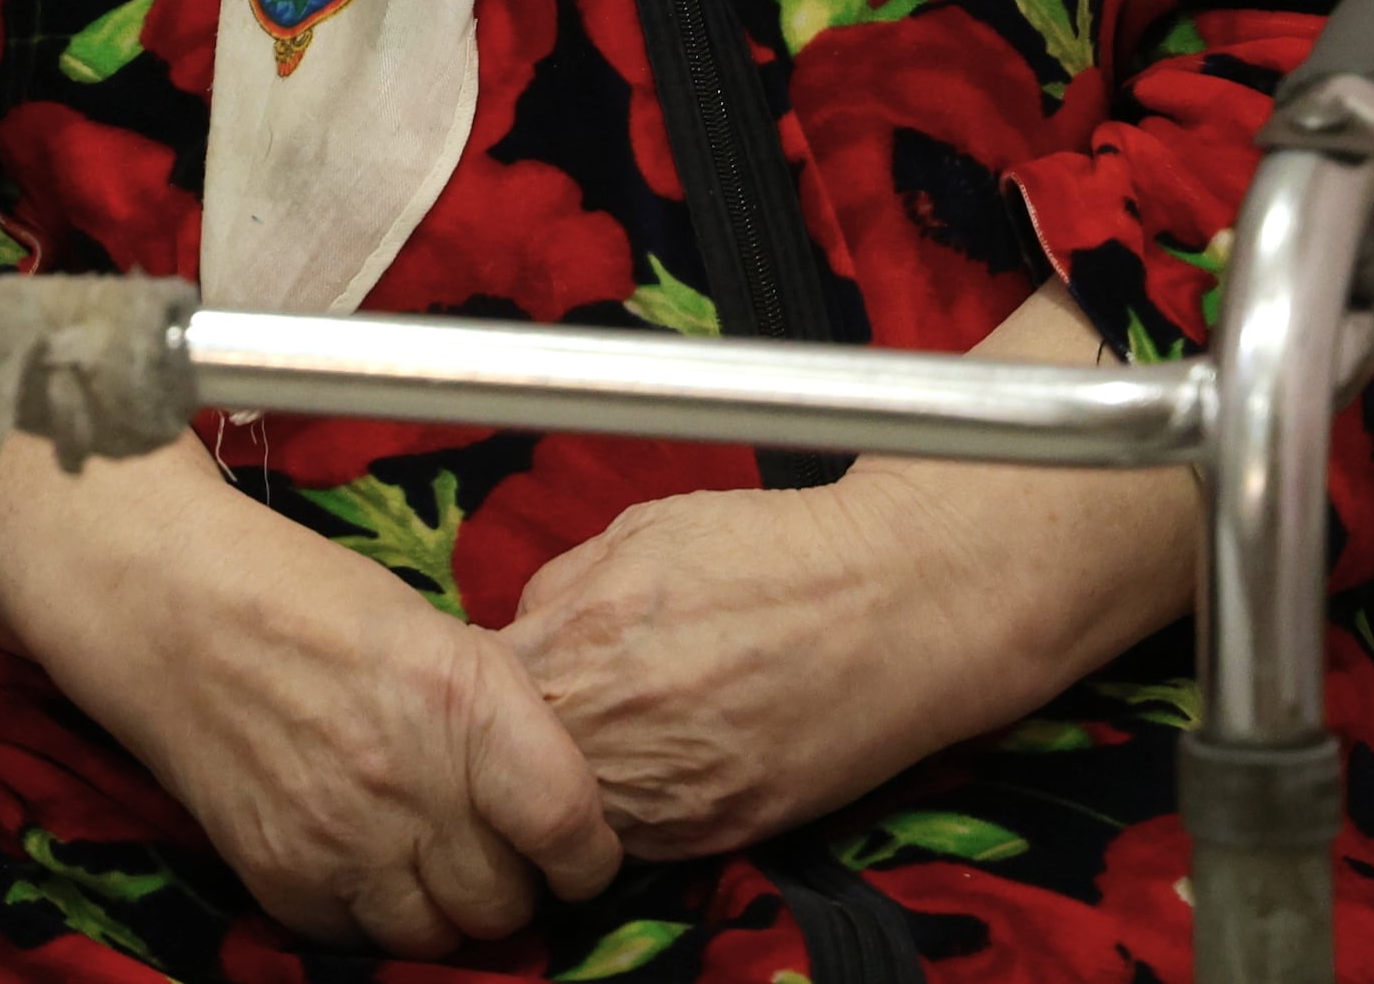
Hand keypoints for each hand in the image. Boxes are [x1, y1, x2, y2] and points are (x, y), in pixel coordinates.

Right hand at [0, 403, 617, 955]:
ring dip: (440, 909)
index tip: (575, 853)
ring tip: (420, 857)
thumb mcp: (427, 630)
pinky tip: (355, 855)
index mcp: (465, 699)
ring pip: (436, 937)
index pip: (569, 828)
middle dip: (509, 886)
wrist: (170, 604)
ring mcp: (341, 837)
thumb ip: (491, 718)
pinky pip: (356, 935)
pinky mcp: (281, 874)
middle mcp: (410, 779)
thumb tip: (549, 798)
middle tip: (487, 850)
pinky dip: (367, 911)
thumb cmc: (306, 598)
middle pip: (504, 903)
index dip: (586, 855)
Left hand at [493, 478, 927, 858]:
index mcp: (580, 639)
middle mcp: (613, 727)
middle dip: (513, 742)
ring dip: (569, 785)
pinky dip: (630, 813)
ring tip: (609, 733)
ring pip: (567, 819)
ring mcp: (667, 792)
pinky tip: (657, 762)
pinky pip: (637, 843)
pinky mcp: (719, 833)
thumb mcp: (641, 530)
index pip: (474, 696)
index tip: (498, 675)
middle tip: (548, 710)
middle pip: (508, 769)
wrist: (899, 603)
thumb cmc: (774, 552)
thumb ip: (560, 587)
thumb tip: (517, 628)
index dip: (480, 686)